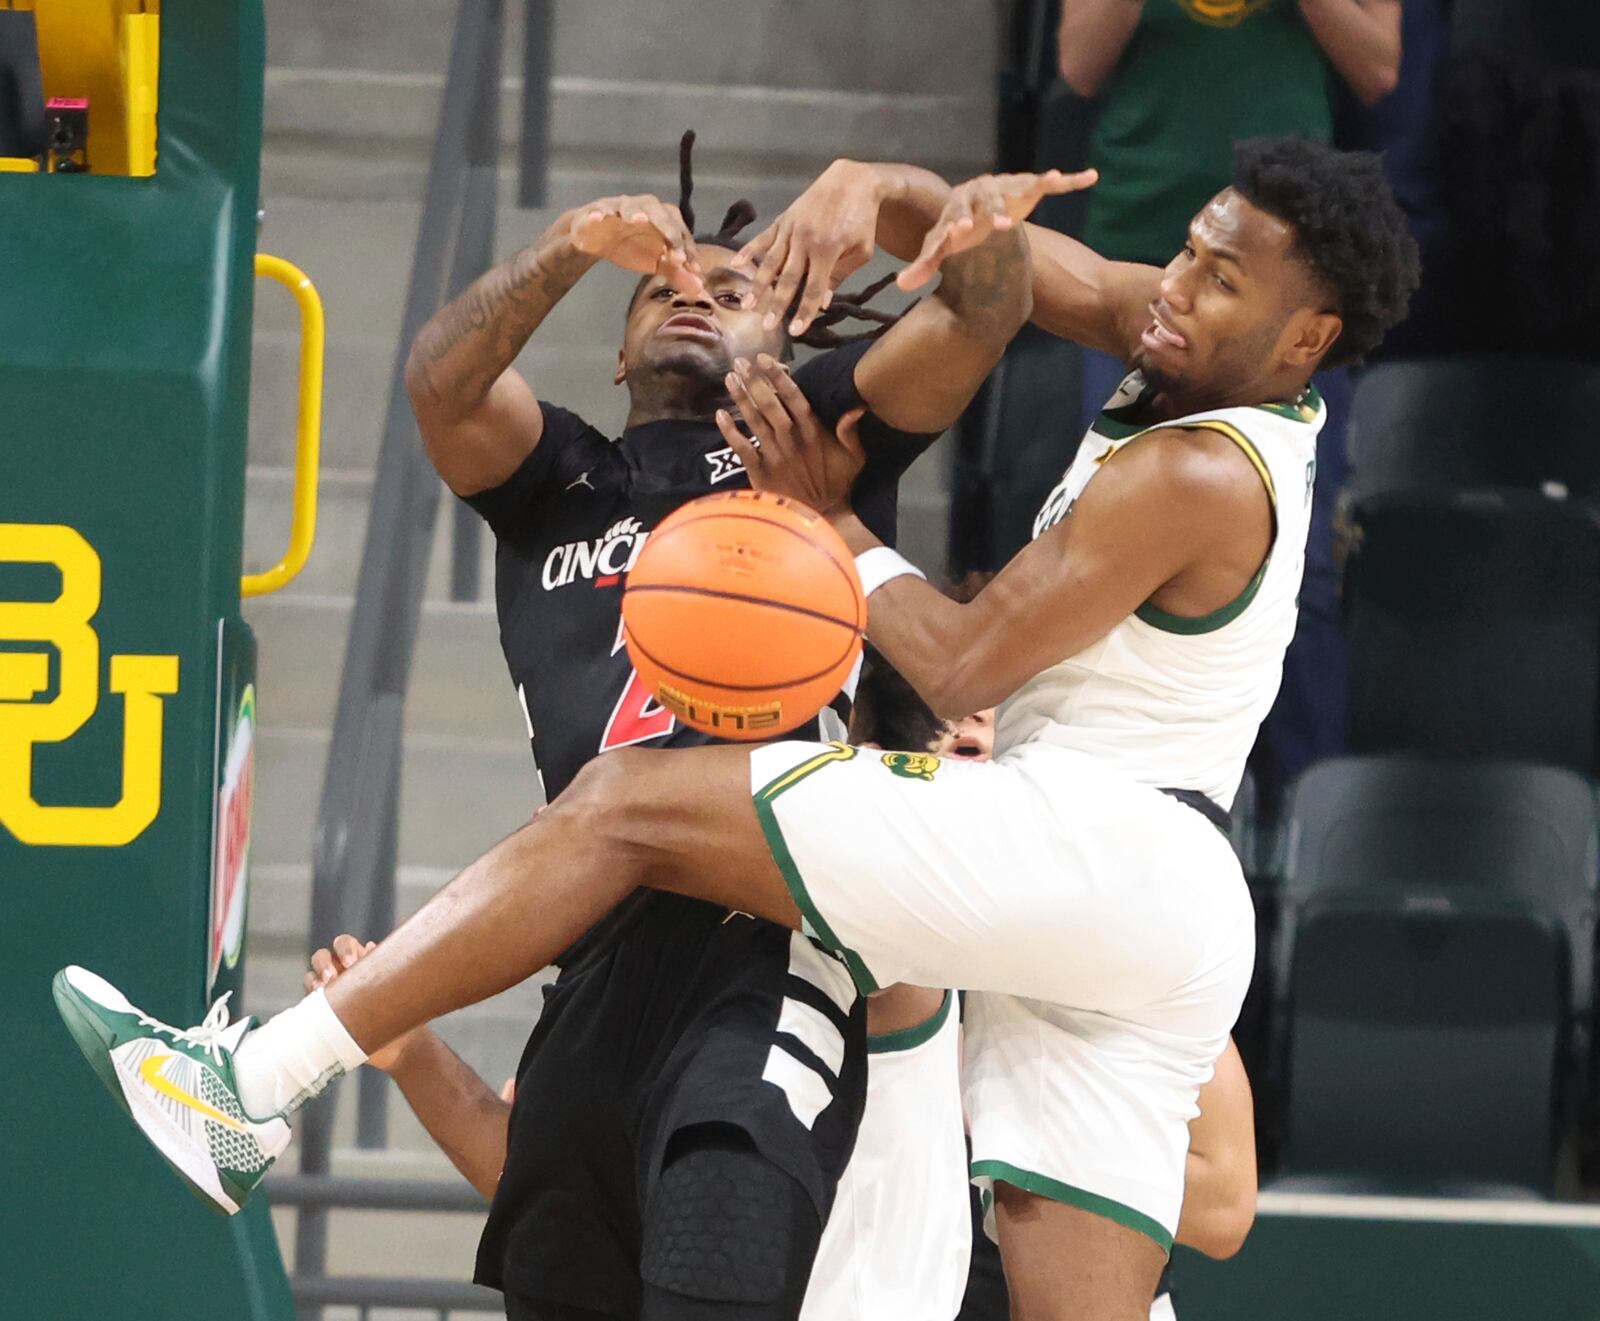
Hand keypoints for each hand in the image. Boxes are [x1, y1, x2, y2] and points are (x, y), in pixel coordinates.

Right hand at [305, 934, 417, 1072]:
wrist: (399, 1044)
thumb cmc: (402, 1010)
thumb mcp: (401, 991)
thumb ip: (392, 970)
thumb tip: (373, 948)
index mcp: (359, 961)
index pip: (344, 944)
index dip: (344, 949)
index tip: (352, 963)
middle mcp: (340, 973)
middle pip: (321, 957)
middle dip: (324, 964)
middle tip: (332, 977)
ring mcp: (328, 994)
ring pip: (310, 979)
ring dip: (313, 982)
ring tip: (322, 991)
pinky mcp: (321, 1015)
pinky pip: (309, 1006)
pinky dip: (310, 1003)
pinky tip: (316, 1010)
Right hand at [567, 194, 702, 294]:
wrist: (596, 239)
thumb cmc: (631, 245)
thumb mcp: (655, 261)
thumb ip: (677, 273)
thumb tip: (699, 289)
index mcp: (662, 217)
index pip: (679, 228)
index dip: (685, 246)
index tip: (689, 266)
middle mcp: (643, 207)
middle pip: (659, 212)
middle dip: (667, 229)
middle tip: (674, 249)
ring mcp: (619, 208)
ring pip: (628, 205)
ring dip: (634, 211)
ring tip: (638, 220)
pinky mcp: (596, 212)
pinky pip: (597, 212)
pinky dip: (597, 214)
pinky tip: (597, 219)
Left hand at [715, 354, 865, 515]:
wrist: (822, 517)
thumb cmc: (838, 484)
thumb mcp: (855, 458)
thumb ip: (851, 432)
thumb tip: (855, 407)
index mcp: (814, 433)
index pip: (794, 399)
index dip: (778, 378)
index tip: (764, 360)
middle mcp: (792, 440)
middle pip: (770, 405)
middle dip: (754, 382)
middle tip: (740, 362)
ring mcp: (774, 455)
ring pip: (754, 421)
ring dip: (740, 399)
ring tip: (729, 378)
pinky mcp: (760, 472)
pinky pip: (741, 449)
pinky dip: (729, 432)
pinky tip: (719, 415)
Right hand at [734, 160, 884, 335]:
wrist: (853, 181)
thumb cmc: (861, 219)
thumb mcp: (861, 250)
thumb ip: (840, 276)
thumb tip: (822, 302)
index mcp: (828, 250)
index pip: (814, 288)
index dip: (804, 311)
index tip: (795, 331)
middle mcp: (806, 241)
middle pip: (788, 278)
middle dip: (777, 304)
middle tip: (766, 326)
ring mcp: (792, 229)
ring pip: (771, 261)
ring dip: (758, 284)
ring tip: (746, 304)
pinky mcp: (784, 219)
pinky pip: (764, 237)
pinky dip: (749, 250)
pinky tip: (735, 264)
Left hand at [898, 169, 1097, 290]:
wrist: (973, 207)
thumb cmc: (955, 230)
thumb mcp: (940, 248)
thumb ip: (923, 266)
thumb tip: (901, 287)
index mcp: (959, 205)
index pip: (957, 215)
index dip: (958, 225)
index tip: (959, 233)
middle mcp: (983, 192)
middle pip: (989, 200)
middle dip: (996, 210)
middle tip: (1002, 224)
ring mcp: (1008, 187)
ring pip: (1023, 184)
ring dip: (1037, 184)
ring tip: (1051, 180)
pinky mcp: (1029, 188)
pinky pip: (1050, 183)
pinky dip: (1070, 180)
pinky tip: (1091, 177)